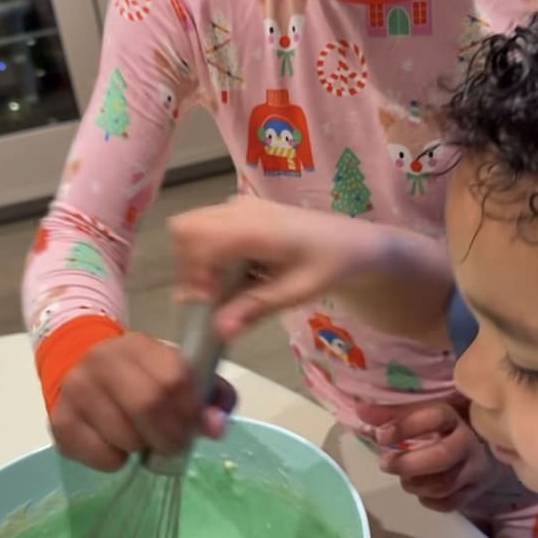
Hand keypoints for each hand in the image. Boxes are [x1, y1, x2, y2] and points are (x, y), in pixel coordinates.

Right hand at [50, 331, 236, 471]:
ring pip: (124, 435)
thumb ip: (207, 397)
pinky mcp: (60, 421)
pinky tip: (115, 446)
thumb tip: (216, 427)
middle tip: (172, 444)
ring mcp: (77, 389)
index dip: (190, 410)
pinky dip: (116, 461)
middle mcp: (102, 360)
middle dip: (169, 435)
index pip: (174, 378)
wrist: (81, 370)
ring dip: (141, 448)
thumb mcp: (176, 375)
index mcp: (138, 345)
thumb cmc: (140, 378)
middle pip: (148, 405)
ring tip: (141, 440)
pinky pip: (99, 455)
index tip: (193, 425)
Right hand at [169, 197, 381, 338]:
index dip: (194, 276)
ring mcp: (239, 206)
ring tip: (225, 288)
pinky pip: (207, 228)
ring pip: (191, 228)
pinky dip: (208, 254)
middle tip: (212, 296)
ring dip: (197, 262)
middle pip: (185, 229)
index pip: (198, 241)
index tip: (209, 304)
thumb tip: (219, 331)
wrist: (352, 244)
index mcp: (254, 227)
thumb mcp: (295, 293)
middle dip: (189, 267)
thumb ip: (254, 308)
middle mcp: (240, 210)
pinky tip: (236, 275)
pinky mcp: (240, 211)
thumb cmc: (328, 266)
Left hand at [357, 399, 499, 512]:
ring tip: (403, 478)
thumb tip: (360, 411)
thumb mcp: (422, 415)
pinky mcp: (476, 492)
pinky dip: (428, 500)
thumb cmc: (445, 429)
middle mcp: (470, 444)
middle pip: (442, 457)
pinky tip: (420, 490)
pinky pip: (449, 503)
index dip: (405, 425)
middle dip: (408, 463)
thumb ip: (392, 414)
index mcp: (455, 417)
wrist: (486, 449)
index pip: (434, 417)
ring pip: (444, 484)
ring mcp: (476, 471)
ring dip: (415, 484)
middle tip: (384, 464)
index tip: (381, 435)